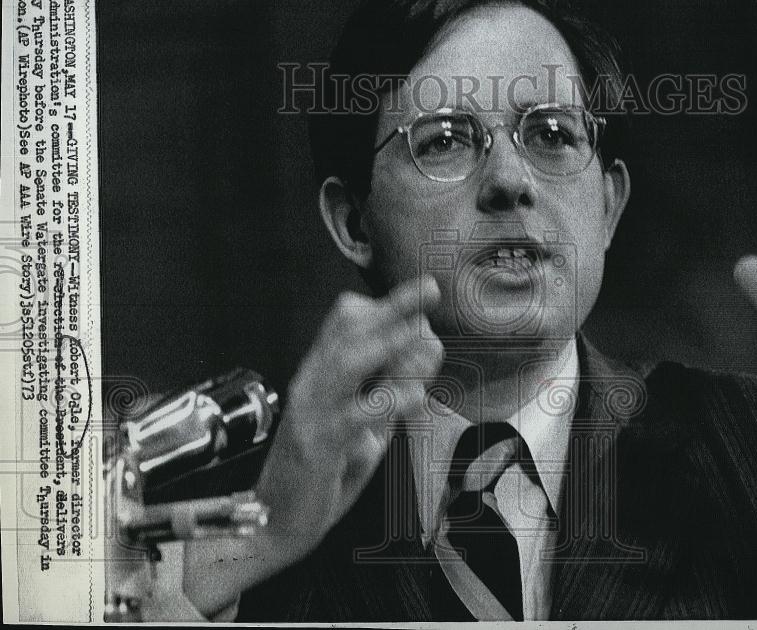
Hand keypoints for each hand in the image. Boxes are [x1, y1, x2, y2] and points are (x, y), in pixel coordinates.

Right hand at [258, 274, 443, 550]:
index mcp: (321, 374)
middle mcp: (313, 384)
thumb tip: (429, 346)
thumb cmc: (325, 470)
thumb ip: (394, 387)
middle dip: (391, 307)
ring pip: (345, 365)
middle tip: (429, 287)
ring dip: (385, 343)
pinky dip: (384, 403)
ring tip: (418, 330)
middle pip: (348, 332)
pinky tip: (414, 396)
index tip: (422, 298)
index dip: (384, 307)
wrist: (274, 522)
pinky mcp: (316, 446)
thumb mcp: (368, 423)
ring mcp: (312, 412)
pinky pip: (350, 418)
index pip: (346, 323)